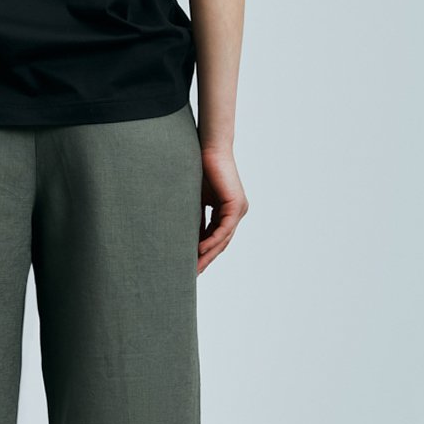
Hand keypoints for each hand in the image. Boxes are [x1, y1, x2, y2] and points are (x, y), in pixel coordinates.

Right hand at [198, 144, 248, 273]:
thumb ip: (195, 217)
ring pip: (223, 239)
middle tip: (192, 273)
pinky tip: (200, 250)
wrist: (208, 149)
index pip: (216, 237)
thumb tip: (184, 237)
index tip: (191, 265)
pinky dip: (212, 241)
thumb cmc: (199, 168)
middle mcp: (236, 212)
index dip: (204, 252)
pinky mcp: (236, 205)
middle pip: (221, 242)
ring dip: (208, 254)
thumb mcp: (195, 199)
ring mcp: (238, 209)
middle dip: (206, 258)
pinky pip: (224, 229)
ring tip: (194, 267)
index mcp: (227, 210)